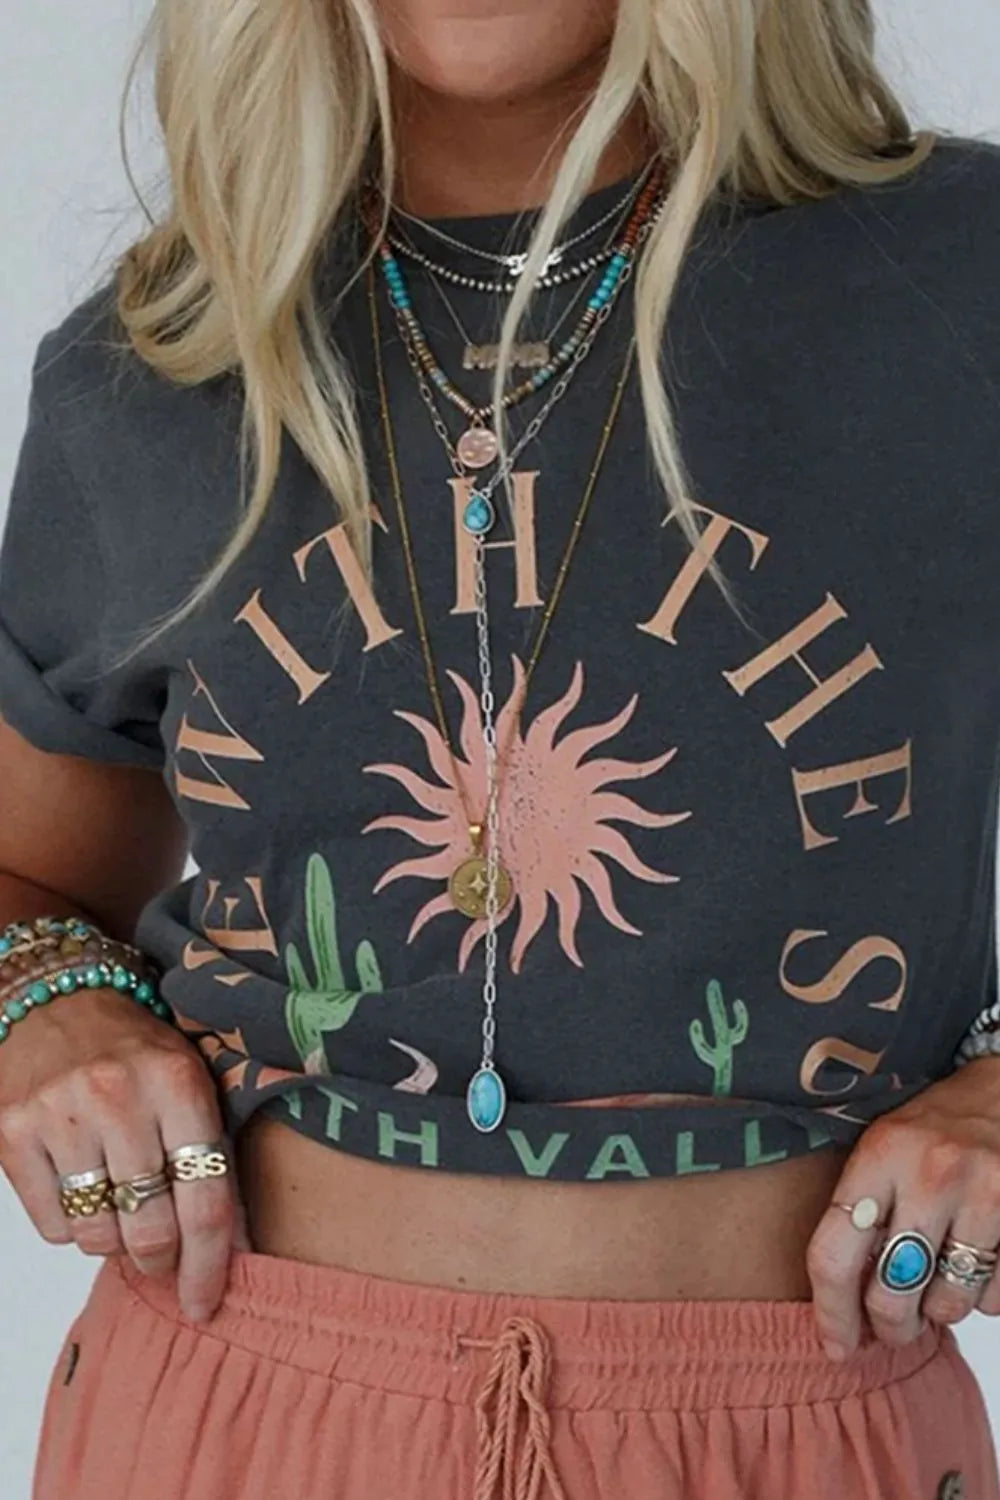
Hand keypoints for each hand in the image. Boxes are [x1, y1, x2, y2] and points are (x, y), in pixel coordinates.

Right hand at [0, 987, 249, 1321]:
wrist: (57, 1000)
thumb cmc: (134, 1050)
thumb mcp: (189, 1078)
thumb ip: (211, 1153)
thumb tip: (233, 1248)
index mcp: (178, 1082)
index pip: (206, 1198)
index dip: (210, 1264)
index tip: (207, 1302)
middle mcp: (119, 1096)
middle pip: (151, 1227)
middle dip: (160, 1258)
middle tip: (161, 1254)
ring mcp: (61, 1114)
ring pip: (98, 1234)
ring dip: (114, 1240)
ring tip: (120, 1206)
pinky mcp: (13, 1132)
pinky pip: (53, 1226)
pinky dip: (72, 1226)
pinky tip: (82, 1187)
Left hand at [807, 1057, 999, 1360]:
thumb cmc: (932, 1130)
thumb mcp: (883, 1149)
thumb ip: (860, 1211)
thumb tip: (841, 1305)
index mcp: (879, 1155)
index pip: (833, 1252)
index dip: (831, 1313)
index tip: (835, 1345)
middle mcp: (928, 1172)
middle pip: (891, 1291)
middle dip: (890, 1327)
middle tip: (891, 1329)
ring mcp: (981, 1192)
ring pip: (948, 1302)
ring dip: (940, 1311)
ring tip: (937, 1286)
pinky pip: (996, 1297)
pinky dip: (984, 1297)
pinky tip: (977, 1264)